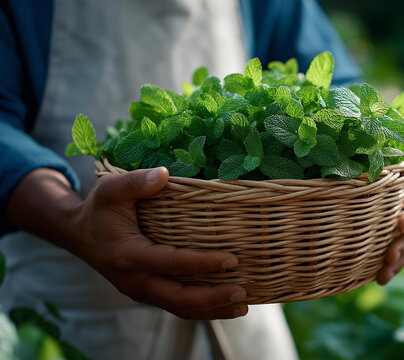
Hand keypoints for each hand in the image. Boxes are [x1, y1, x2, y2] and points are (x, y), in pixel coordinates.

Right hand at [8, 167, 247, 319]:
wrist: (77, 234)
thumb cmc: (99, 208)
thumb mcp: (111, 189)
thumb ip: (136, 181)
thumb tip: (164, 174)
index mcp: (129, 256)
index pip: (173, 263)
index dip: (203, 263)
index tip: (233, 260)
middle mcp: (135, 280)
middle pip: (179, 299)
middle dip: (213, 298)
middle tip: (243, 293)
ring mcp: (141, 291)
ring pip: (180, 308)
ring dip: (212, 310)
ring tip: (243, 306)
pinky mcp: (148, 293)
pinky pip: (177, 306)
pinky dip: (202, 309)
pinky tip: (225, 305)